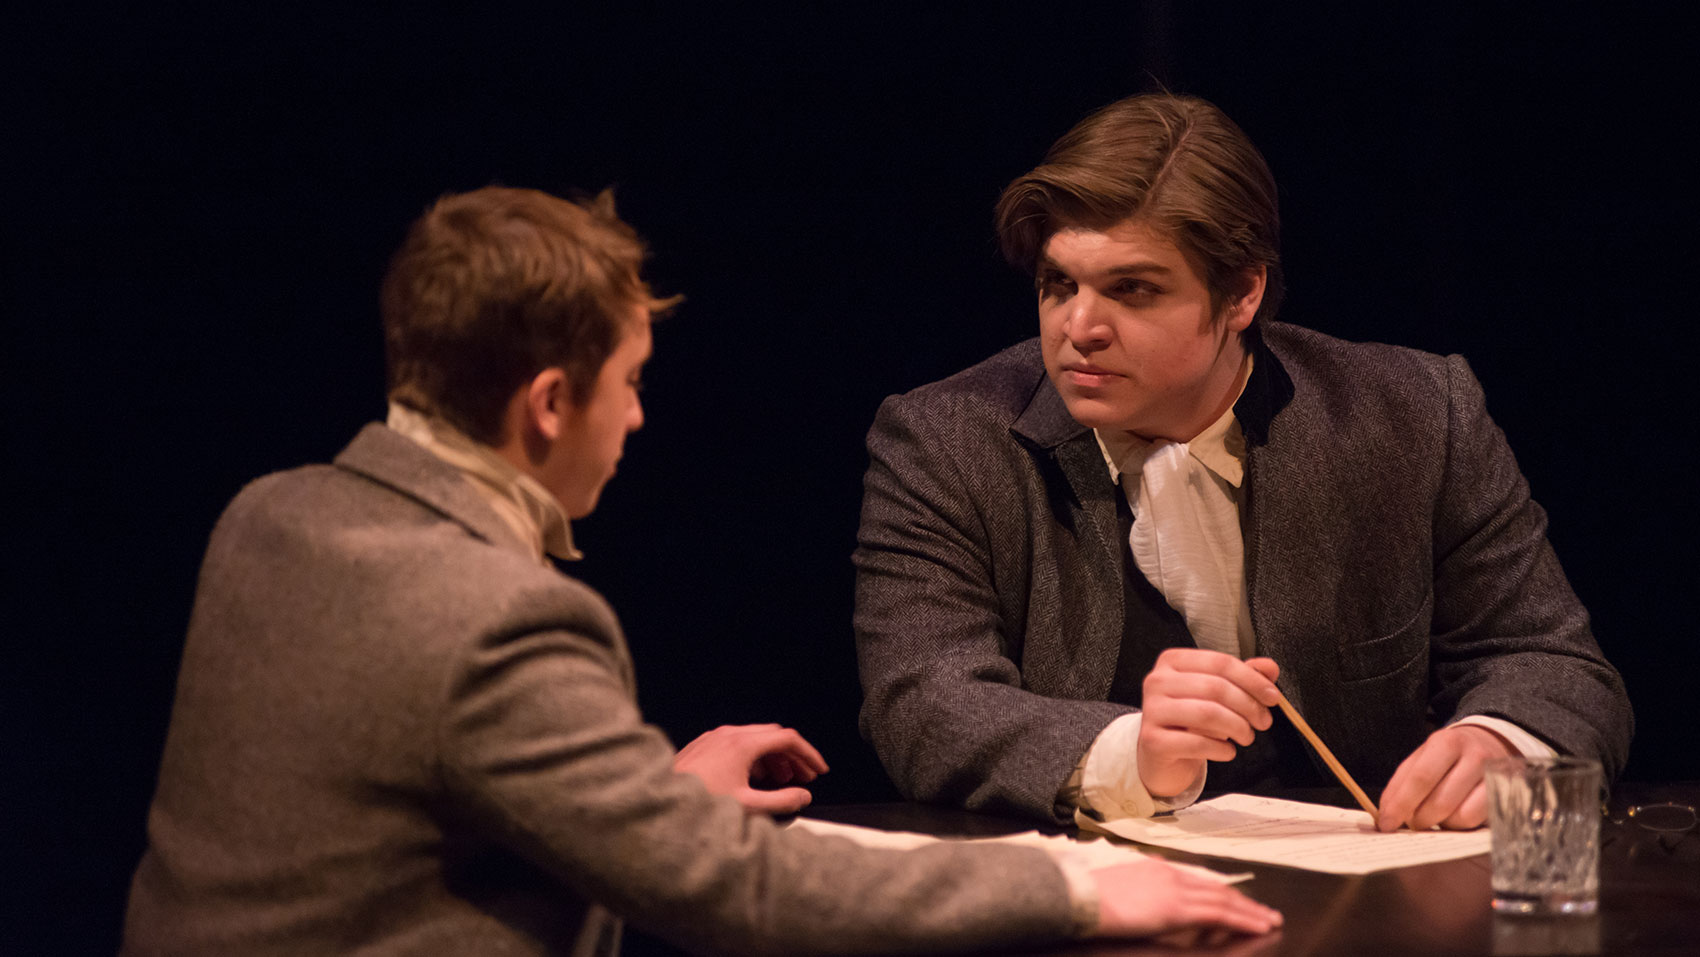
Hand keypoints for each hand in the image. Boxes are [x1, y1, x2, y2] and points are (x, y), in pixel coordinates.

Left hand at [673, 723, 828, 814]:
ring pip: (756, 738)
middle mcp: (729, 735)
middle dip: (792, 756)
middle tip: (805, 776)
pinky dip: (755, 756)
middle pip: (773, 736)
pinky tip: (756, 777)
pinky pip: (738, 743)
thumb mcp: (747, 806)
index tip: (819, 769)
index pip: (788, 739)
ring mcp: (715, 738)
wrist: (659, 803)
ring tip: (783, 778)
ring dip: (774, 757)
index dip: (809, 754)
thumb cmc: (698, 804)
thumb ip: (781, 801)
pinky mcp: (704, 746)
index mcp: (743, 745)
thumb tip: (803, 796)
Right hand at [1091, 856, 1281, 942]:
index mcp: (1154, 868)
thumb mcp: (1117, 887)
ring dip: (1249, 911)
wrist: (1078, 894)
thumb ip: (1137, 888)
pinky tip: (1257, 926)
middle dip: (1242, 902)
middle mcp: (1169, 873)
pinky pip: (1219, 913)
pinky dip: (1243, 919)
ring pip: (1224, 899)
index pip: (1197, 881)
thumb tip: (1146, 899)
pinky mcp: (1177, 907)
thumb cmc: (1088, 895)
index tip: (1235, 901)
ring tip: (1269, 921)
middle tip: (1264, 913)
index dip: (1219, 893)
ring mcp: (1175, 889)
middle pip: (1215, 888)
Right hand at [1136, 650, 1281, 797]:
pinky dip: (1221, 749)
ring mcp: (1152, 710)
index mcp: (1172, 661)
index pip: (1220, 662)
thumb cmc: (1191, 720)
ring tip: (1247, 736)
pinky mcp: (1152, 740)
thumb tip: (1270, 667)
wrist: (1161, 755)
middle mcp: (1157, 681)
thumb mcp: (1217, 694)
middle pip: (1216, 687)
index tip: (1273, 697)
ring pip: (1207, 714)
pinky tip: (1227, 751)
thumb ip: (1243, 677)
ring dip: (1238, 727)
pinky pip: (1197, 743)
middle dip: (1249, 706)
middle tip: (1264, 722)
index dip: (1252, 679)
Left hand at [1376, 724, 1515, 830]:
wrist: (1491, 744)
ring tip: (1436, 815)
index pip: (1420, 778)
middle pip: (1440, 802)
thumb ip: (1401, 783)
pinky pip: (1478, 823)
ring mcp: (1495, 778)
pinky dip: (1460, 826)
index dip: (1400, 805)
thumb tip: (1386, 813)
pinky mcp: (1507, 797)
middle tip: (1413, 822)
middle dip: (1419, 819)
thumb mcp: (1422, 758)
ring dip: (1441, 824)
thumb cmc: (1449, 756)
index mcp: (1447, 743)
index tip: (1386, 823)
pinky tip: (1454, 816)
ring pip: (1461, 817)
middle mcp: (1475, 757)